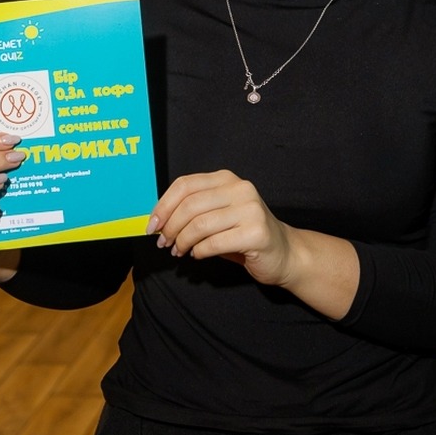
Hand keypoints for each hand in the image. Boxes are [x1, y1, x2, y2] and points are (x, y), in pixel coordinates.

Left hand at [148, 169, 360, 317]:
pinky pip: (214, 243)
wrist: (284, 252)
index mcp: (227, 179)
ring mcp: (250, 210)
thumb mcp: (217, 214)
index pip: (185, 184)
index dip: (163, 205)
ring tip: (179, 251)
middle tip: (164, 242)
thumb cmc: (243, 234)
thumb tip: (157, 220)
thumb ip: (193, 210)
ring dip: (183, 241)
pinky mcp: (256, 232)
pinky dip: (199, 252)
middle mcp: (240, 189)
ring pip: (200, 225)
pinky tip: (198, 255)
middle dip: (170, 227)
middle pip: (190, 205)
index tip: (152, 225)